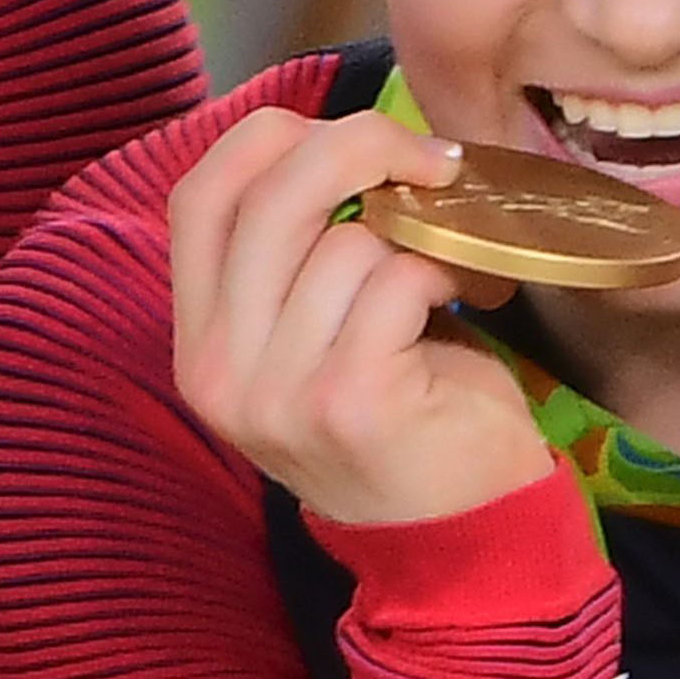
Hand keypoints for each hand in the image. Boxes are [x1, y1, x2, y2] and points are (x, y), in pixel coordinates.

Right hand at [160, 107, 556, 528]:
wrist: (462, 540)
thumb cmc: (408, 412)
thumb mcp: (327, 332)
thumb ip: (306, 251)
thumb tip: (351, 140)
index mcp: (199, 340)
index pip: (198, 195)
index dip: (276, 139)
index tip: (360, 138)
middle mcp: (218, 368)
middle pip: (269, 195)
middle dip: (364, 148)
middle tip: (436, 164)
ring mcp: (276, 391)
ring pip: (347, 238)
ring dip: (431, 231)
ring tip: (468, 263)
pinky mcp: (348, 400)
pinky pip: (399, 277)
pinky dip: (453, 266)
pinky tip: (481, 293)